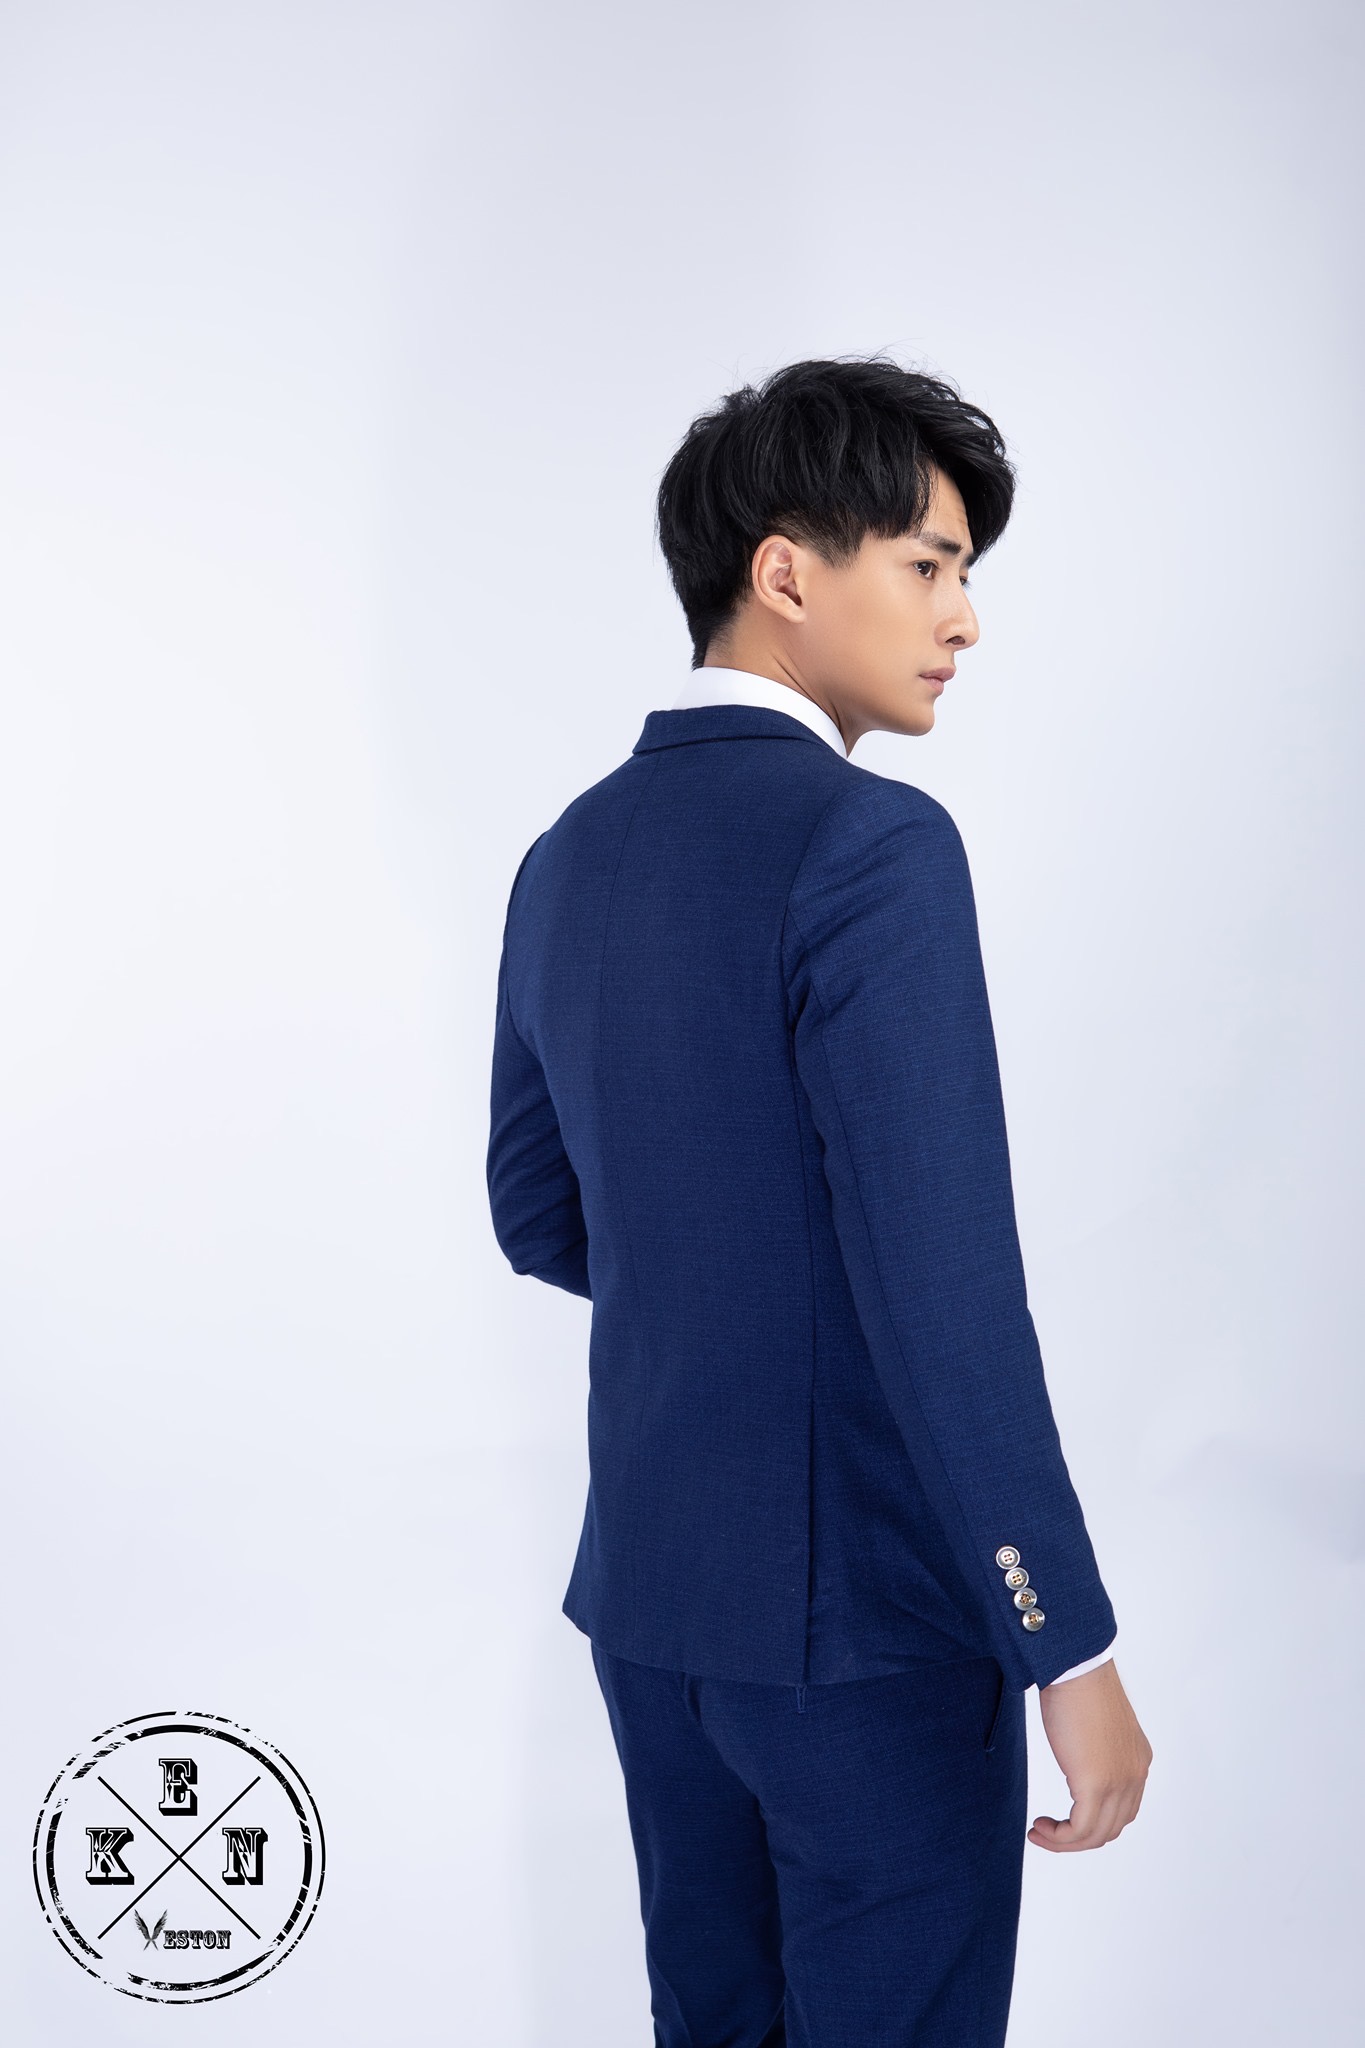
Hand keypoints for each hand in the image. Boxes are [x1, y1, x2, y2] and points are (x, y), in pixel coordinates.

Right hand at [1028, 1658, 1151, 1851]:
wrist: (1075, 1667)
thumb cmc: (1076, 1682)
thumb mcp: (1092, 1725)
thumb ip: (1093, 1749)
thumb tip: (1077, 1759)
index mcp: (1136, 1760)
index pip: (1122, 1810)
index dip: (1092, 1821)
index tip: (1063, 1818)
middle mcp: (1135, 1775)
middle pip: (1111, 1828)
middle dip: (1077, 1837)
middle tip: (1047, 1831)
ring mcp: (1120, 1782)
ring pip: (1096, 1835)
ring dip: (1065, 1841)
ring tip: (1040, 1831)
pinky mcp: (1097, 1785)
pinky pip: (1080, 1830)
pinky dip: (1059, 1837)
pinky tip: (1041, 1827)